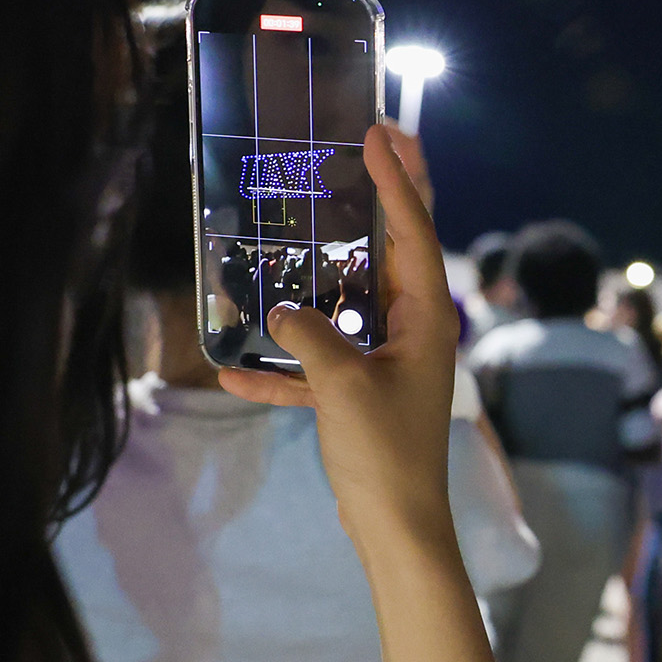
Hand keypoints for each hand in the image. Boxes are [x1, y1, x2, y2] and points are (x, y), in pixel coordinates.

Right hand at [221, 124, 457, 542]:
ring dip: (323, 273)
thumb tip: (281, 312)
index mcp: (427, 317)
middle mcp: (414, 328)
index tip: (382, 132)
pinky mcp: (361, 393)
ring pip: (352, 301)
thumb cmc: (385, 453)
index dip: (398, 179)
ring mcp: (388, 359)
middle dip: (378, 200)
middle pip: (394, 251)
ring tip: (302, 223)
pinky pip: (319, 365)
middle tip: (365, 144)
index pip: (414, 231)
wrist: (397, 529)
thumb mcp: (344, 387)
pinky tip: (234, 374)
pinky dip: (285, 366)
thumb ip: (311, 338)